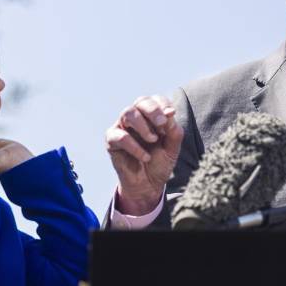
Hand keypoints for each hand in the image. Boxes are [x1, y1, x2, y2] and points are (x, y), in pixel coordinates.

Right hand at [106, 95, 183, 214]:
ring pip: (128, 113)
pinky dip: (135, 146)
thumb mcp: (172, 148)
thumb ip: (173, 131)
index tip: (171, 115)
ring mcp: (122, 128)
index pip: (156, 100)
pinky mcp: (112, 142)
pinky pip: (120, 136)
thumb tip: (170, 114)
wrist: (149, 185)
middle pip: (141, 101)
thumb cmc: (160, 163)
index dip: (163, 104)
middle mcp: (136, 118)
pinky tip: (145, 157)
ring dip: (143, 125)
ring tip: (153, 140)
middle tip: (162, 123)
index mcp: (151, 116)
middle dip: (153, 110)